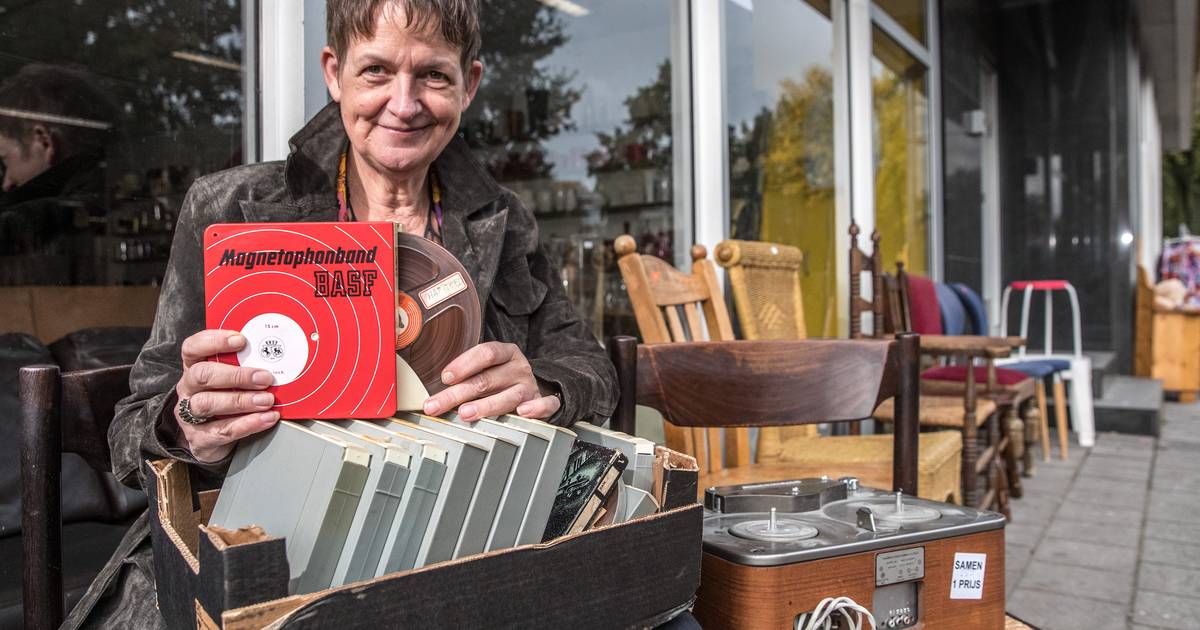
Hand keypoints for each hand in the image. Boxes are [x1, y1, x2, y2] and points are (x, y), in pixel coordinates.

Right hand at [173, 330, 279, 462]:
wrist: (214, 441)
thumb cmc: (227, 399)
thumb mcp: (234, 380)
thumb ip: (246, 366)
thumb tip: (277, 353)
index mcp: (194, 368)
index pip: (193, 348)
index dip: (214, 341)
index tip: (240, 340)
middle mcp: (188, 389)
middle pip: (201, 375)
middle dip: (236, 375)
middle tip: (264, 377)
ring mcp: (189, 415)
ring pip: (207, 404)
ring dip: (241, 401)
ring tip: (267, 400)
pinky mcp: (199, 438)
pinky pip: (221, 430)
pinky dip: (247, 424)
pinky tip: (266, 418)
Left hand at [422, 342, 560, 420]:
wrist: (533, 388)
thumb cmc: (502, 379)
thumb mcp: (487, 370)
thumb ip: (467, 377)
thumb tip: (434, 393)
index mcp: (506, 353)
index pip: (486, 353)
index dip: (464, 364)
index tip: (445, 377)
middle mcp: (518, 368)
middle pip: (487, 379)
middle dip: (458, 394)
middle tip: (436, 405)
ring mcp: (531, 386)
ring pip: (510, 396)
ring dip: (486, 405)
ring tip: (465, 413)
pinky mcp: (543, 402)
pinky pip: (545, 405)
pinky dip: (536, 409)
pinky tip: (523, 412)